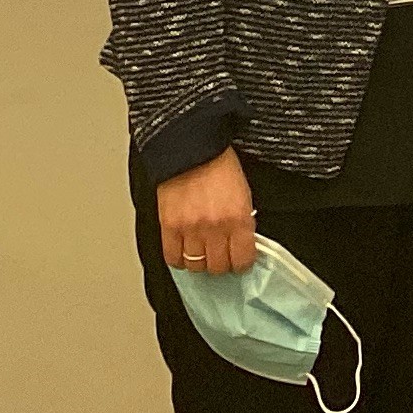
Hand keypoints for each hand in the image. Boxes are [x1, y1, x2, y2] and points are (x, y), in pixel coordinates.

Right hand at [154, 145, 254, 274]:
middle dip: (221, 262)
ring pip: (196, 266)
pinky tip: (183, 249)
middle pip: (218, 267)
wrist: (191, 145)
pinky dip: (179, 258)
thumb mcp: (244, 192)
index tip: (240, 258)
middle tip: (220, 253)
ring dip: (200, 261)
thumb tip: (242, 244)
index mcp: (238, 217)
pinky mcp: (169, 226)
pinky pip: (173, 258)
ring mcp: (190, 229)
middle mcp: (215, 227)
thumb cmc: (219, 164)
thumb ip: (243, 220)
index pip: (243, 260)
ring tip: (202, 250)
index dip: (242, 262)